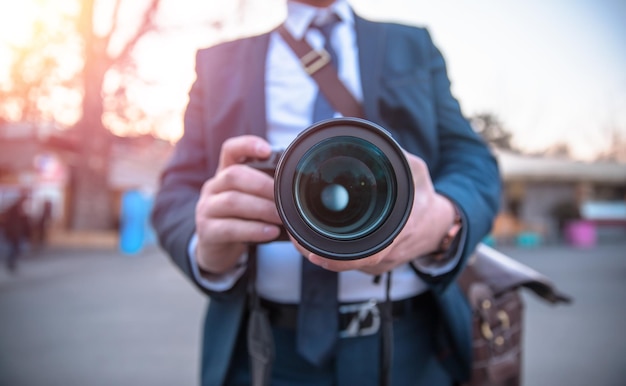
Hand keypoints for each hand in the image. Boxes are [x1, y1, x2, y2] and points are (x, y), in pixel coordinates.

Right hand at [194, 136, 281, 273]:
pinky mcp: (206, 232)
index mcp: (225, 174)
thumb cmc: (239, 220)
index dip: (247, 145)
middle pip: (233, 175)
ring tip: (281, 217)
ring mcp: (206, 209)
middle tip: (284, 198)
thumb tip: (296, 187)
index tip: (267, 150)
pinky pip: (230, 228)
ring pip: (232, 201)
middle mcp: (213, 187)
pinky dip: (254, 230)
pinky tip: (270, 232)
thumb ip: (265, 190)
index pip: (230, 150)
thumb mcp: (250, 200)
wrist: (216, 249)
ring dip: (262, 208)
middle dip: (263, 185)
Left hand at [294, 152, 455, 274]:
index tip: (313, 254)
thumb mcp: (416, 171)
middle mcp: (386, 254)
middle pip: (346, 262)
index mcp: (395, 234)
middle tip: (296, 238)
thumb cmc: (426, 197)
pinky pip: (352, 260)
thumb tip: (370, 138)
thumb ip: (395, 156)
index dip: (336, 259)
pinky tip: (323, 237)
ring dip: (324, 251)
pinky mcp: (376, 266)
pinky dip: (336, 250)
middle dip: (317, 252)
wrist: (440, 224)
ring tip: (303, 235)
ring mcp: (381, 264)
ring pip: (346, 263)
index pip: (364, 256)